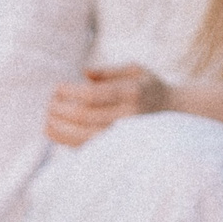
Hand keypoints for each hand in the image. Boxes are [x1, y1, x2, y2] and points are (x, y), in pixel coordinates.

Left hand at [45, 64, 172, 147]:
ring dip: (61, 130)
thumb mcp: (136, 71)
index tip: (57, 89)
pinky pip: (90, 148)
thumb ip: (110, 72)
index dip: (70, 92)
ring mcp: (125, 137)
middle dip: (61, 110)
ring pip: (84, 137)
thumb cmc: (149, 88)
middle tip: (49, 105)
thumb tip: (84, 72)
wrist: (175, 115)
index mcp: (132, 93)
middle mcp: (129, 117)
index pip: (93, 95)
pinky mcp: (120, 150)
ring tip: (47, 122)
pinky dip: (69, 142)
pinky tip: (56, 134)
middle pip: (85, 116)